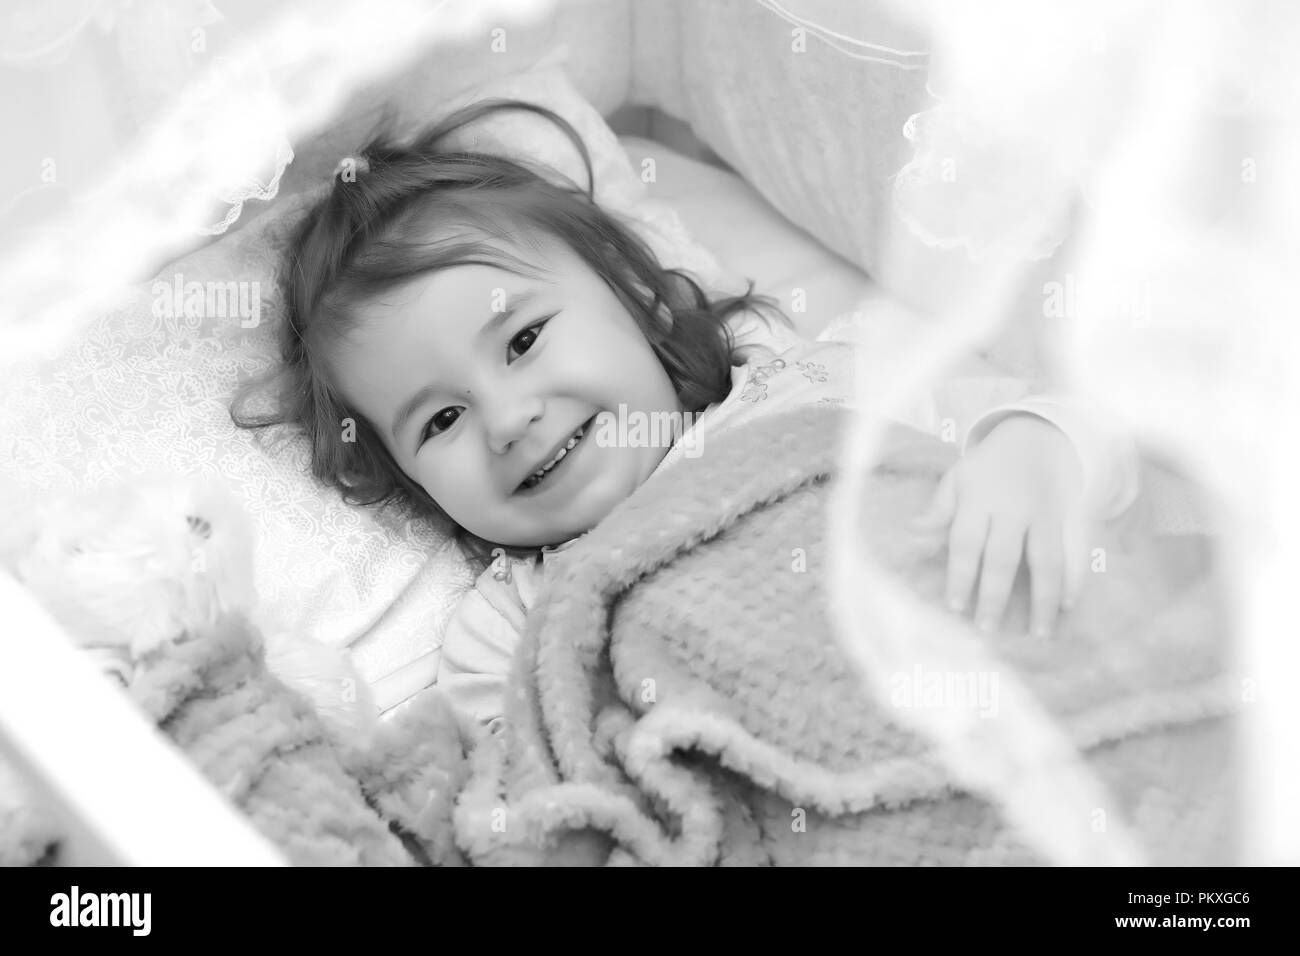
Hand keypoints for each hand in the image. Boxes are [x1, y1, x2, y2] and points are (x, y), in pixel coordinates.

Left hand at [911, 415, 1088, 636]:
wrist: (1038, 435)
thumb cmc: (988, 468)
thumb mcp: (958, 479)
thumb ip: (939, 510)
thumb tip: (912, 534)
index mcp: (979, 499)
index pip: (966, 543)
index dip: (960, 576)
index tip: (955, 608)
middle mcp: (1013, 507)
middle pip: (1004, 557)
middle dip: (995, 596)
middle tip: (988, 629)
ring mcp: (1047, 512)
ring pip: (1047, 559)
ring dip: (1043, 598)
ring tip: (1038, 633)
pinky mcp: (1074, 514)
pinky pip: (1077, 548)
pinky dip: (1076, 577)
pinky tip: (1069, 605)